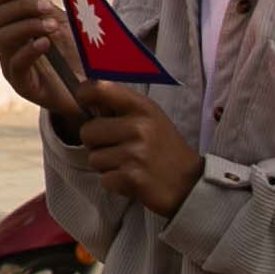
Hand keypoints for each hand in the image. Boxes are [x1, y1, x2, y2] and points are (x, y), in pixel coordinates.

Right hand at [0, 0, 83, 118]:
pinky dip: (29, 50)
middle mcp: (8, 46)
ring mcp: (13, 67)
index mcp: (14, 27)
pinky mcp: (23, 86)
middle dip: (22, 7)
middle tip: (47, 6)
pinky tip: (45, 43)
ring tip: (52, 26)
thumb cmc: (77, 54)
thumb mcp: (61, 23)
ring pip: (3, 39)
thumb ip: (41, 6)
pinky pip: (16, 65)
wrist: (94, 88)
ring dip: (27, 26)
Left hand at [75, 82, 200, 215]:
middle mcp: (138, 127)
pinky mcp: (132, 178)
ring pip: (94, 158)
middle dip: (97, 144)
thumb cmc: (164, 148)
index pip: (98, 88)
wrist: (191, 184)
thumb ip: (121, 106)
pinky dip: (115, 183)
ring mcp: (135, 153)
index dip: (84, 95)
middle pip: (87, 132)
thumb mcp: (150, 117)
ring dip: (107, 166)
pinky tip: (133, 180)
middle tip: (119, 149)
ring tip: (130, 165)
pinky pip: (104, 179)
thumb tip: (83, 95)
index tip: (86, 103)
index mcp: (142, 107)